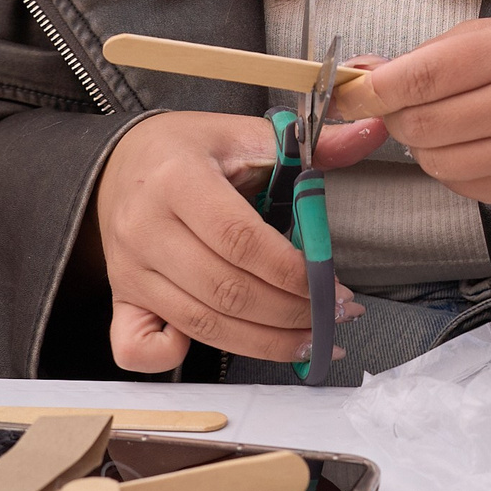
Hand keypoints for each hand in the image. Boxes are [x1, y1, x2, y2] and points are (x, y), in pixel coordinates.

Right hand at [96, 109, 384, 372]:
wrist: (122, 161)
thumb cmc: (191, 149)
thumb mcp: (245, 133)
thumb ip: (311, 143)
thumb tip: (370, 134)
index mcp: (177, 179)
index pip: (240, 240)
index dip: (293, 272)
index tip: (336, 287)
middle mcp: (145, 228)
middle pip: (225, 290)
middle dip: (290, 313)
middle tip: (335, 317)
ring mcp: (128, 269)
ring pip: (199, 323)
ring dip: (263, 341)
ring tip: (311, 340)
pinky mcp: (121, 297)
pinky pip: (135, 348)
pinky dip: (175, 357)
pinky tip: (227, 343)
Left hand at [340, 17, 490, 246]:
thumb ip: (428, 54)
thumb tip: (361, 76)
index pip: (425, 76)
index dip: (376, 89)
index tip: (352, 93)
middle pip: (422, 124)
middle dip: (397, 116)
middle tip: (402, 106)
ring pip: (434, 161)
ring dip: (421, 144)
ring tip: (443, 124)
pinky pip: (456, 184)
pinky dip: (449, 165)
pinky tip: (471, 145)